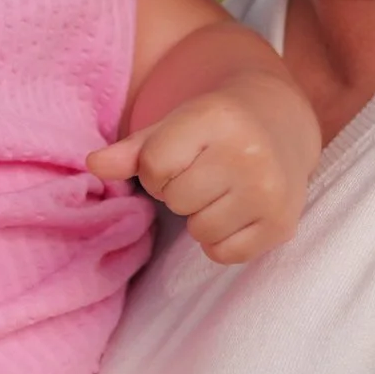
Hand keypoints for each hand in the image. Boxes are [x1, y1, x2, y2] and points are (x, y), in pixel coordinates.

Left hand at [87, 68, 318, 263]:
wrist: (280, 122)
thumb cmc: (215, 126)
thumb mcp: (173, 125)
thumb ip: (132, 149)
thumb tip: (92, 165)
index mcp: (216, 119)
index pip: (154, 167)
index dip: (156, 170)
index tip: (181, 158)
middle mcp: (248, 154)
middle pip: (177, 200)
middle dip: (181, 192)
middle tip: (205, 174)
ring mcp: (269, 191)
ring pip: (201, 231)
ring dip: (202, 217)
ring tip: (222, 191)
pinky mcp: (282, 224)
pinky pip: (226, 254)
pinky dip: (223, 240)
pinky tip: (237, 211)